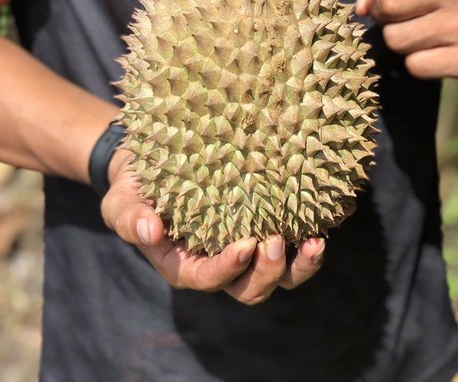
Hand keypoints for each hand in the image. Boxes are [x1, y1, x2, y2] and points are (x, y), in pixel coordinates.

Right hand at [101, 149, 325, 304]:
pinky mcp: (265, 226)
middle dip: (269, 271)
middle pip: (252, 288)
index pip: (209, 279)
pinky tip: (336, 211)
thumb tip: (148, 230)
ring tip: (317, 240)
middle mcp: (221, 264)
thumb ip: (129, 218)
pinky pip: (295, 241)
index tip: (245, 245)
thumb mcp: (121, 202)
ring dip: (301, 264)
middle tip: (277, 239)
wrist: (154, 168)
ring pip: (280, 275)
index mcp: (186, 265)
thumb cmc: (136, 190)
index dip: (229, 269)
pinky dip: (316, 231)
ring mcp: (247, 248)